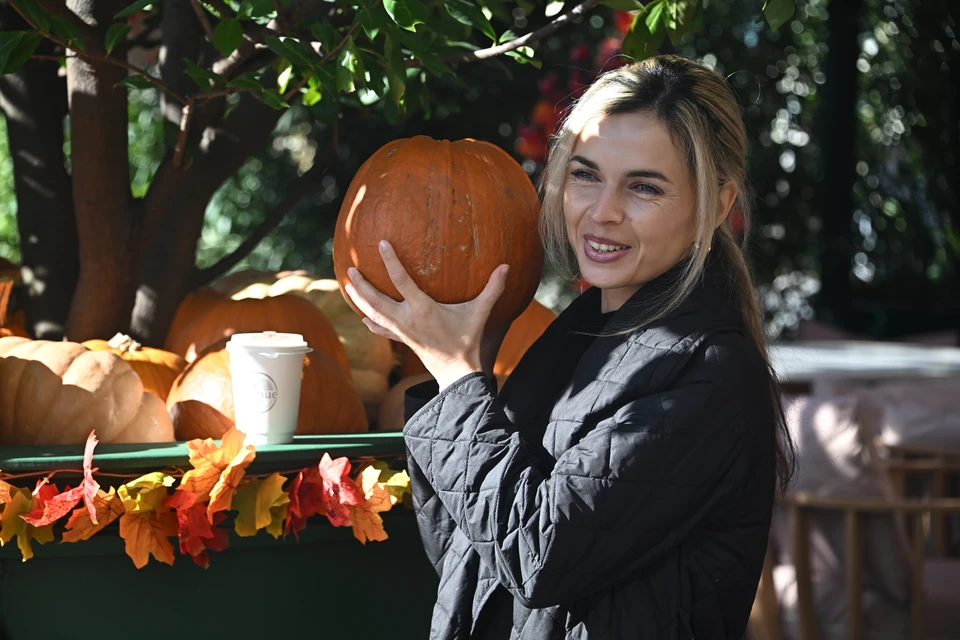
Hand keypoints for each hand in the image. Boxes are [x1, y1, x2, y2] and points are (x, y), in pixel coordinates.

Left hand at [344, 240, 509, 390]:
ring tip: (348, 286)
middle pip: (377, 300)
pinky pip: (383, 331)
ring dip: (360, 300)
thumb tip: (506, 266)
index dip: (390, 261)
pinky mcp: (404, 341)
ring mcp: (403, 332)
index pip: (401, 280)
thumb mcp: (480, 312)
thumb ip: (493, 289)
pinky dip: (371, 324)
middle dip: (362, 285)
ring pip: (374, 314)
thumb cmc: (468, 340)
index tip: (381, 244)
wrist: (458, 372)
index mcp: (423, 309)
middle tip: (350, 269)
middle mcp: (408, 320)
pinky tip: (362, 318)